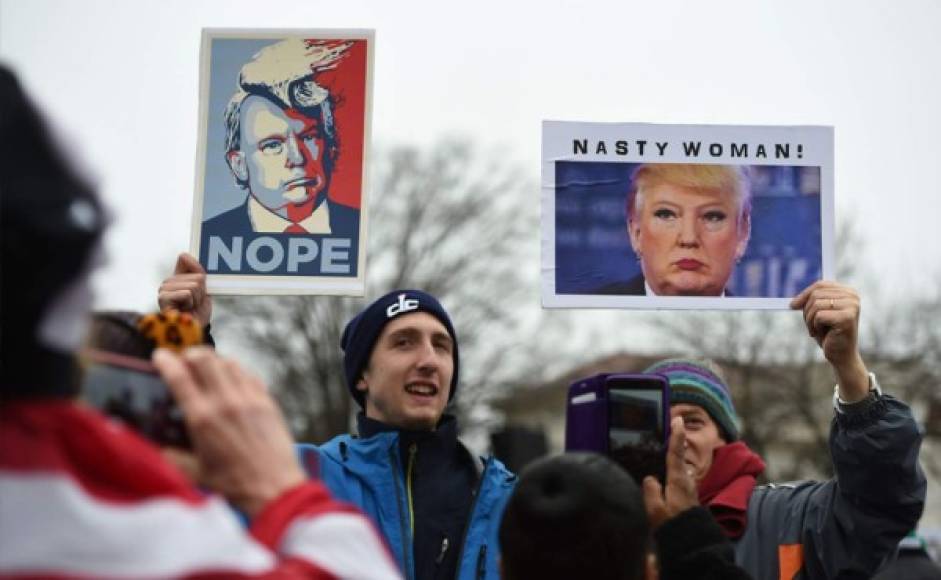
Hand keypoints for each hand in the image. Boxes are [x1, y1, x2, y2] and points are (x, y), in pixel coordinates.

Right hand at [153, 347, 305, 516]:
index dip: (166, 361)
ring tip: (207, 367)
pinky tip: (232, 379)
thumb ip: (171, 456)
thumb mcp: (194, 472)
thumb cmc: (233, 485)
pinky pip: (249, 374)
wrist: (274, 487)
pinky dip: (236, 371)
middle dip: (190, 354)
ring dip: (214, 360)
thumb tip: (154, 445)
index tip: (160, 356)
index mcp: (202, 419)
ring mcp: (249, 399)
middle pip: (204, 359)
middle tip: (184, 359)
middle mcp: (225, 402)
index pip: (178, 377)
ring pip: (228, 362)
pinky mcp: (267, 402)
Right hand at [158, 253, 211, 327]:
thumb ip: (197, 271)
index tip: (200, 288)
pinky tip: (185, 310)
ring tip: (190, 307)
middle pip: (197, 277)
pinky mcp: (163, 298)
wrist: (195, 329)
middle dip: (202, 292)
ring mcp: (163, 289)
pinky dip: (191, 304)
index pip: (185, 258)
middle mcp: (167, 282)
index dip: (199, 273)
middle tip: (194, 303)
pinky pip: (187, 293)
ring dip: (197, 299)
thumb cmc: (198, 311)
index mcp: (175, 277)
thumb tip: (183, 254)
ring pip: (194, 286)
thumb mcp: (203, 288)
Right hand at [643, 417, 698, 528]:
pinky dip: (672, 473)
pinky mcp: (686, 498)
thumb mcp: (656, 510)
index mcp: (677, 480)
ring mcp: (688, 490)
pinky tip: (664, 478)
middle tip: (668, 430)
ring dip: (673, 460)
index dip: (676, 436)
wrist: (693, 543)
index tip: (677, 419)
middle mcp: (685, 482)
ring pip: (678, 469)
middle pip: (678, 458)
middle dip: (675, 445)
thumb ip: (651, 491)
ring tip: (661, 453)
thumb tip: (649, 478)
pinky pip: (677, 479)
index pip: (675, 453)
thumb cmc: (674, 526)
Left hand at [790, 281, 868, 400]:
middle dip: (807, 311)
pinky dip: (815, 326)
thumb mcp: (818, 313)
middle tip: (811, 325)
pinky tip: (822, 334)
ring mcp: (852, 306)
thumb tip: (791, 301)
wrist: (841, 356)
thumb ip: (811, 300)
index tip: (792, 306)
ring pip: (815, 304)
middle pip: (816, 294)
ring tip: (817, 330)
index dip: (804, 294)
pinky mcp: (848, 317)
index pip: (820, 284)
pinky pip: (818, 316)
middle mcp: (853, 296)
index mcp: (848, 292)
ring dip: (810, 320)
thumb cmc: (829, 334)